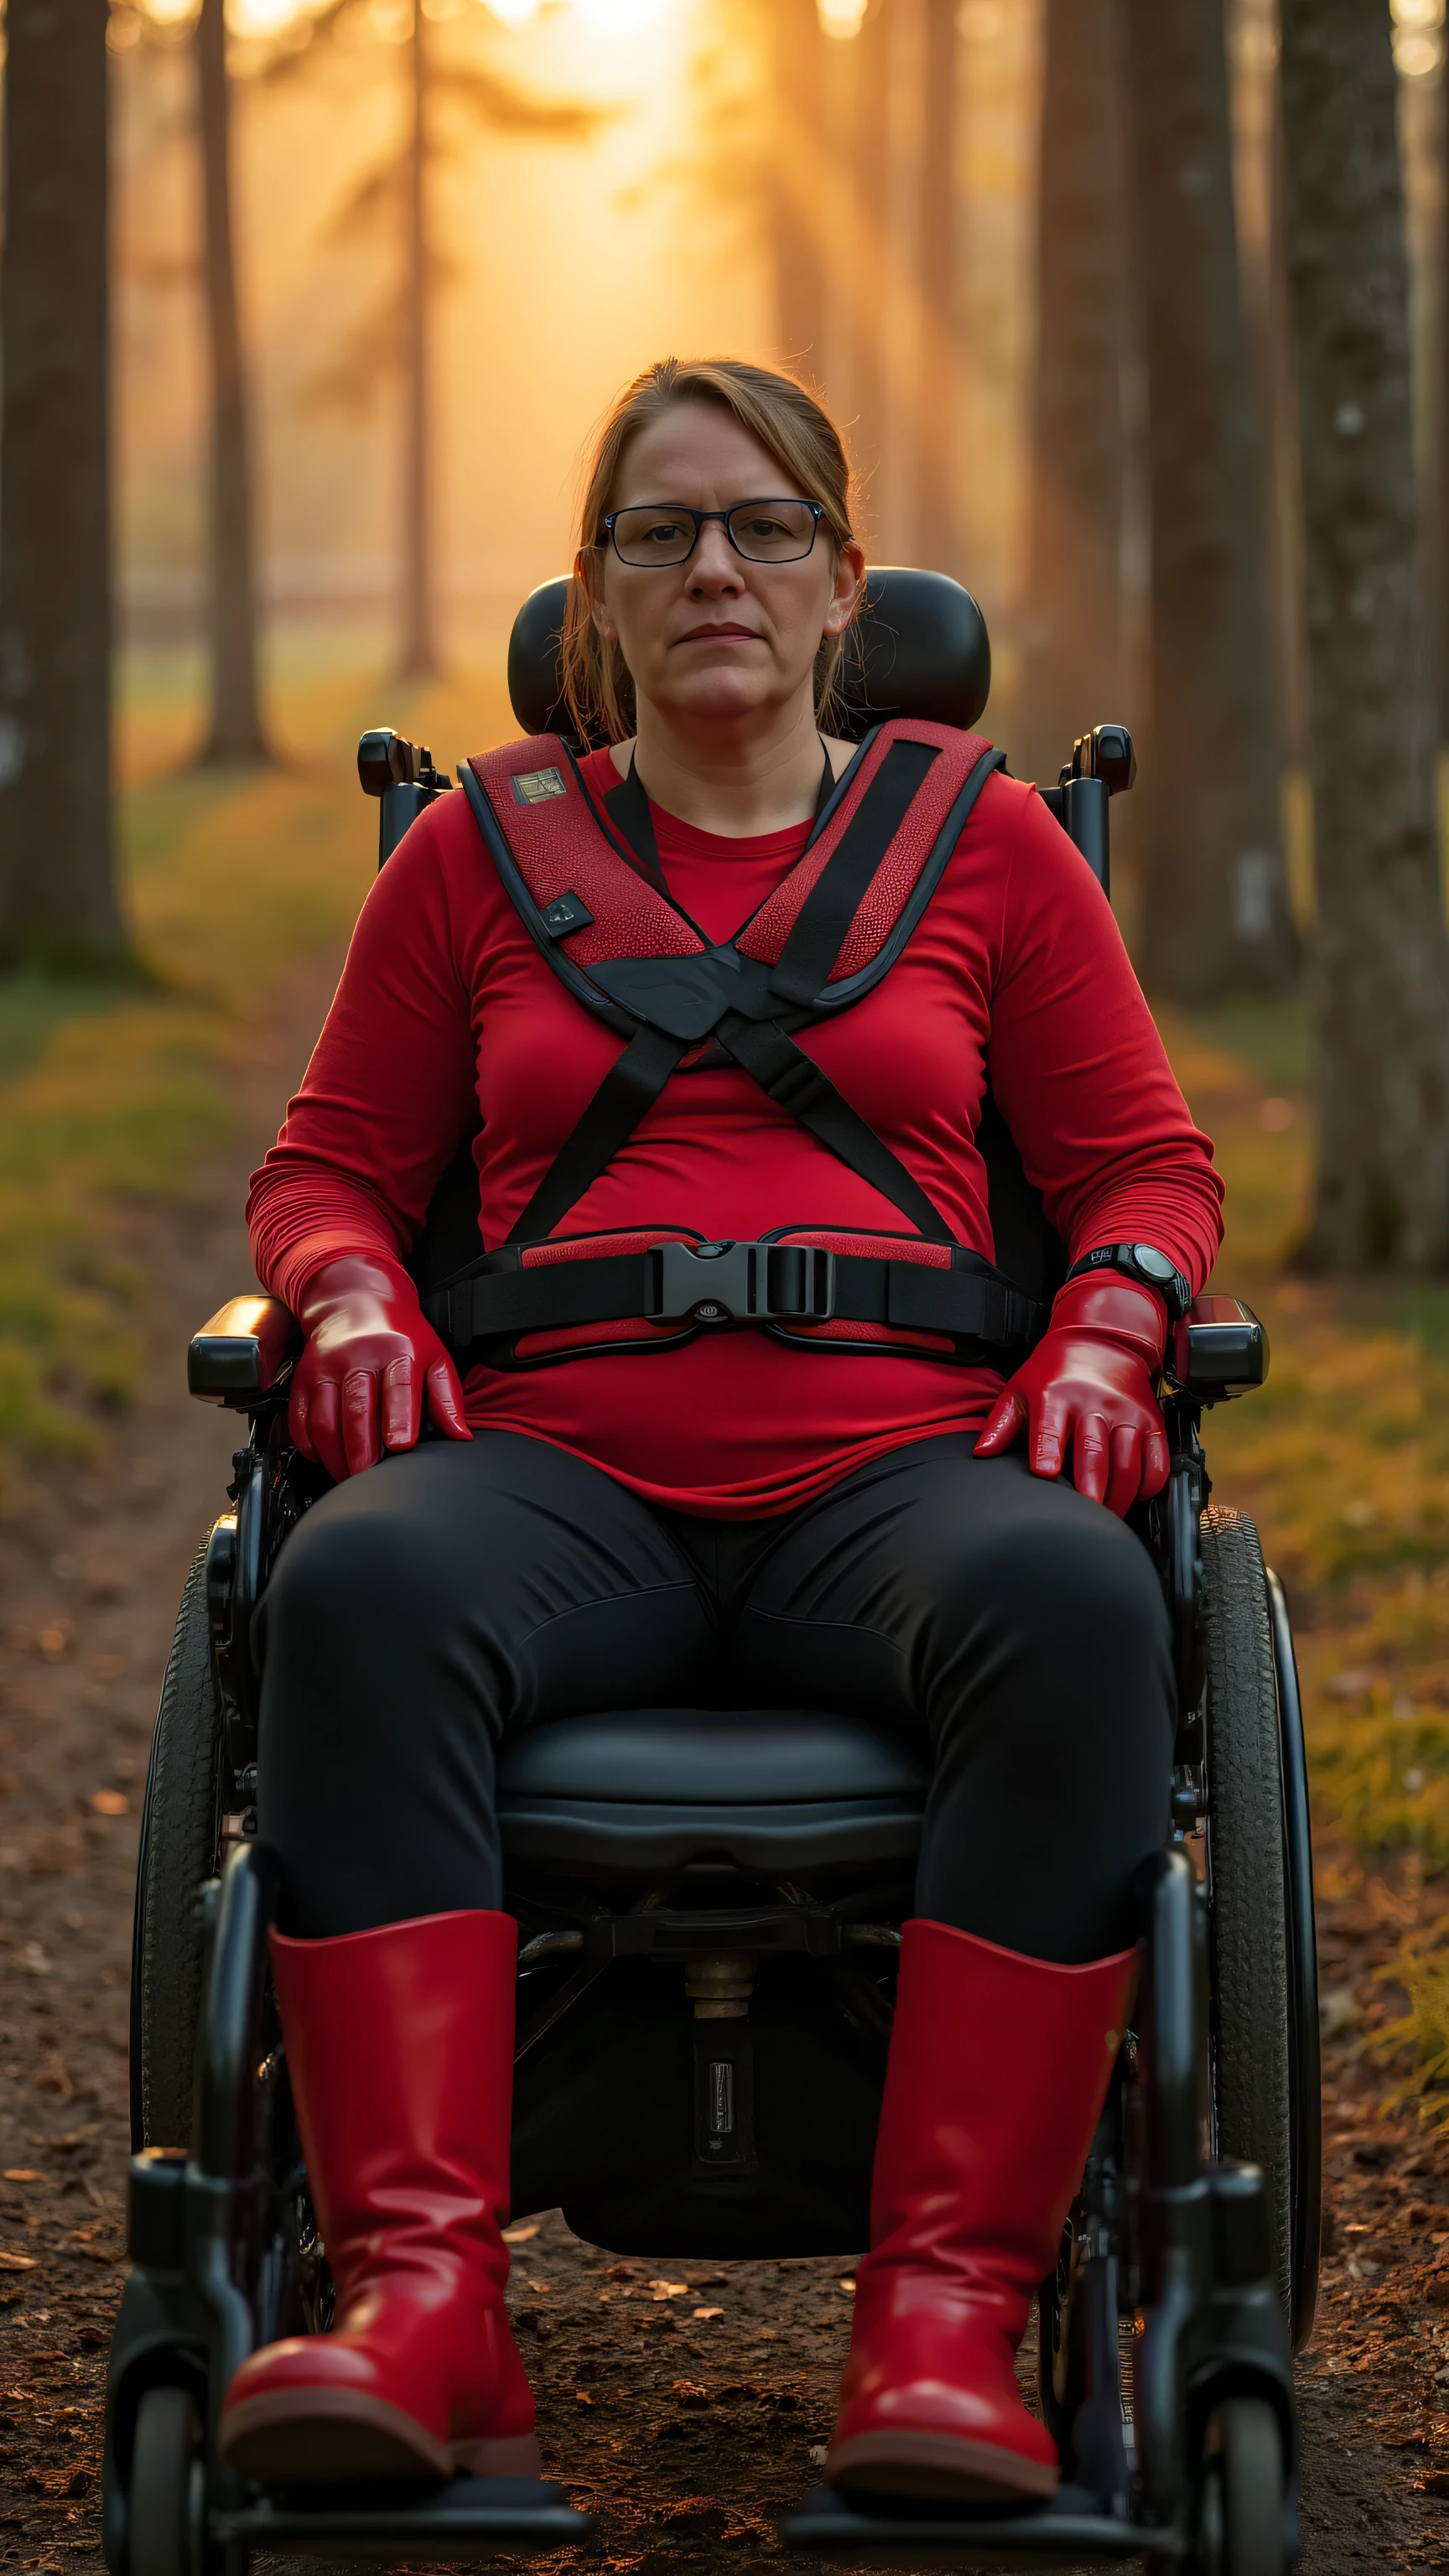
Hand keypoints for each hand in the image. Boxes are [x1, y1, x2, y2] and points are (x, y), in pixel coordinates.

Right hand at [289, 1254, 470, 1481]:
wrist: (354, 1301)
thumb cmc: (399, 1335)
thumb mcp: (434, 1357)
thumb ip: (447, 1399)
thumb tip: (460, 1436)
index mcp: (396, 1352)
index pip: (398, 1387)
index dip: (398, 1419)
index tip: (400, 1447)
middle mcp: (357, 1358)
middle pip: (356, 1411)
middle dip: (362, 1451)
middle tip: (369, 1480)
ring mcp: (326, 1369)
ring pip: (325, 1420)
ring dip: (335, 1456)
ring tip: (349, 1478)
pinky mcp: (304, 1380)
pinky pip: (301, 1420)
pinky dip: (309, 1446)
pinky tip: (325, 1460)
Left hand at [974, 1273, 1169, 1515]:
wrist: (1102, 1342)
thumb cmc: (1055, 1373)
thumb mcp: (1020, 1389)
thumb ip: (1001, 1425)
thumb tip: (981, 1454)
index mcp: (1056, 1396)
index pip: (1050, 1428)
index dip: (1048, 1452)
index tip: (1045, 1475)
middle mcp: (1094, 1404)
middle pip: (1095, 1451)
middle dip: (1091, 1486)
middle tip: (1085, 1515)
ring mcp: (1126, 1414)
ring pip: (1128, 1461)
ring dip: (1120, 1495)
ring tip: (1107, 1517)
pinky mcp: (1151, 1422)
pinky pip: (1156, 1460)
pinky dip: (1150, 1484)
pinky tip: (1136, 1497)